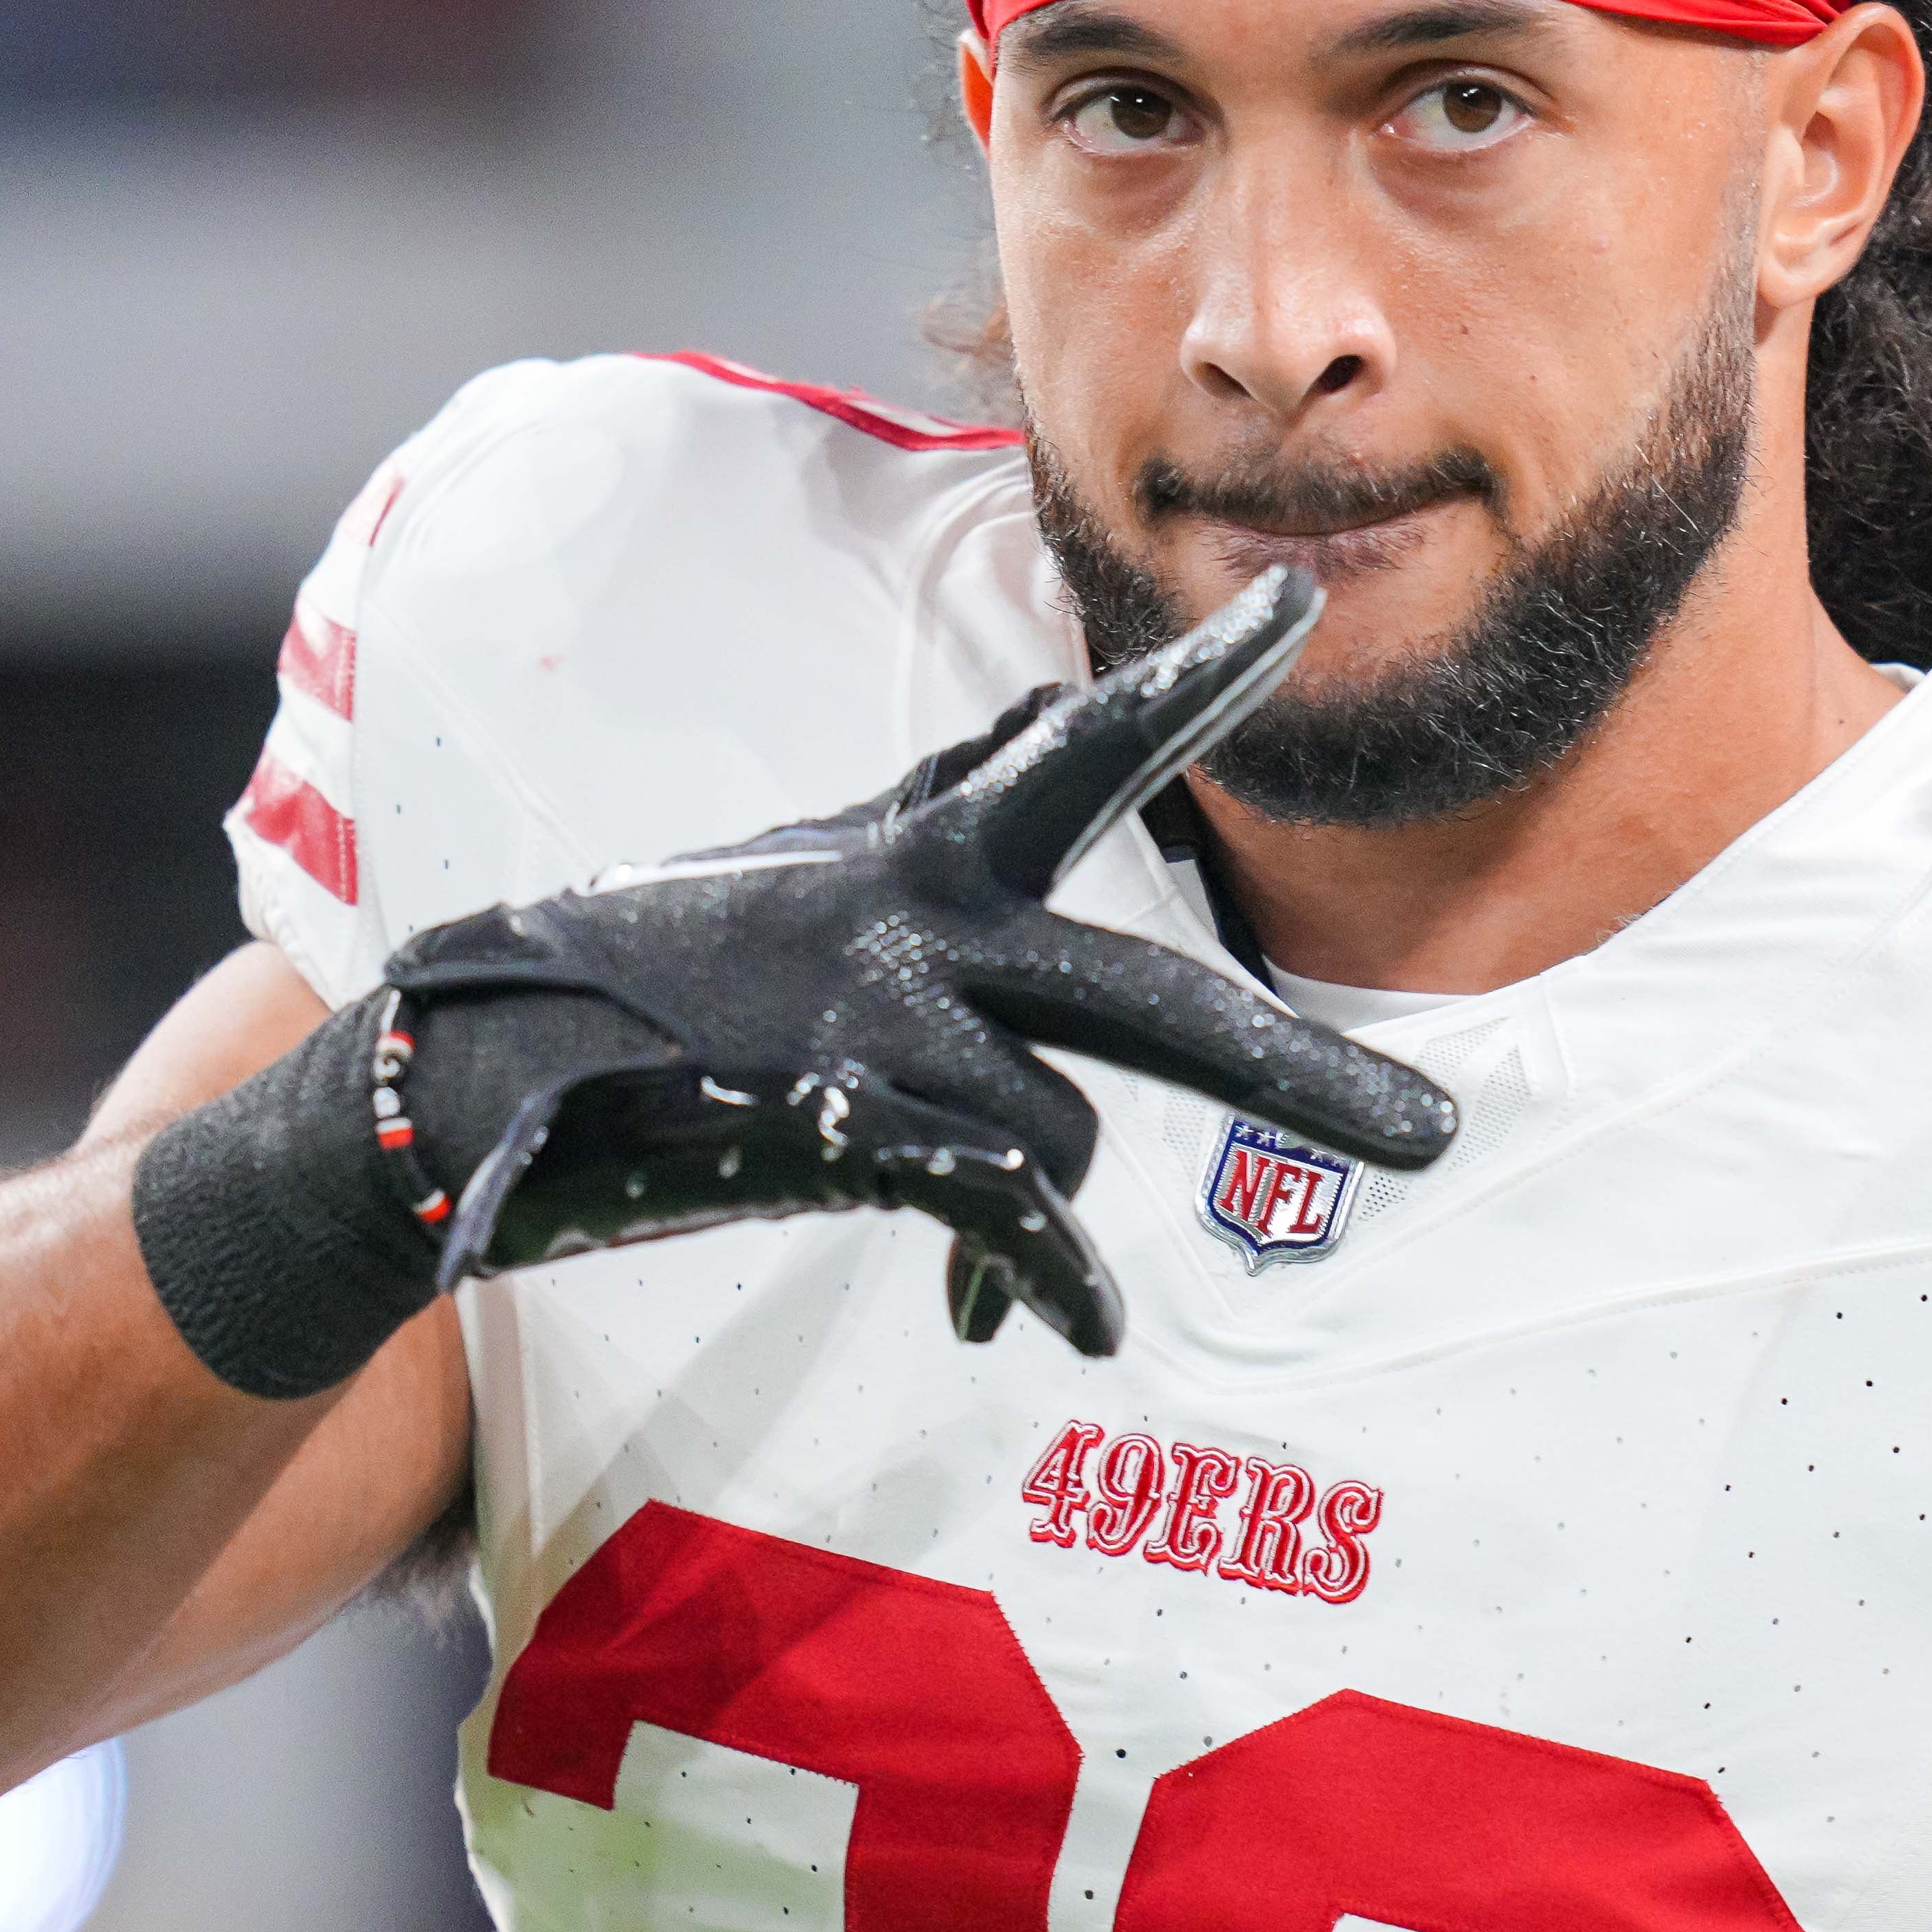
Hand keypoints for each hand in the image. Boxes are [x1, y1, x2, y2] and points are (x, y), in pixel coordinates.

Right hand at [381, 566, 1453, 1350]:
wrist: (489, 1067)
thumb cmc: (668, 964)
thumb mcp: (820, 857)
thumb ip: (948, 786)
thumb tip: (1052, 702)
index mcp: (928, 848)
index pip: (1091, 748)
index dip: (1198, 681)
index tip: (1300, 603)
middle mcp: (924, 920)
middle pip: (1160, 1001)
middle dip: (1307, 1072)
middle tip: (1442, 1138)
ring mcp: (887, 1024)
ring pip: (1068, 1131)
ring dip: (1049, 1215)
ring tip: (1013, 1272)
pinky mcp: (845, 1125)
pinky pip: (1003, 1216)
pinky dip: (1043, 1278)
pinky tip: (1056, 1328)